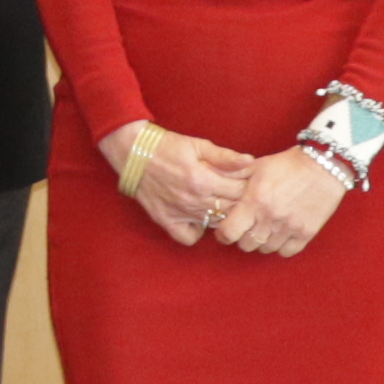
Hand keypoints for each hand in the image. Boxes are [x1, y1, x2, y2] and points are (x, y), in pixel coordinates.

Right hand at [105, 121, 250, 244]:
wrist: (134, 153)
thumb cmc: (168, 146)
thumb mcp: (198, 145)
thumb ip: (225, 156)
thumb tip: (250, 162)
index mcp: (203, 180)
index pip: (240, 192)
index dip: (249, 187)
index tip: (250, 182)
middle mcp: (193, 201)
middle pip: (231, 210)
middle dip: (241, 203)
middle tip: (241, 195)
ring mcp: (180, 214)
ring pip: (215, 224)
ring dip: (223, 215)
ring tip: (222, 203)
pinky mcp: (166, 221)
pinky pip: (189, 238)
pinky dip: (198, 231)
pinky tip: (200, 218)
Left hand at [216, 147, 347, 256]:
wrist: (324, 165)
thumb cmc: (288, 164)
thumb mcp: (257, 166)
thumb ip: (233, 175)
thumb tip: (210, 177)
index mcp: (255, 201)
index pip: (229, 232)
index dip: (223, 234)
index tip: (225, 230)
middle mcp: (270, 218)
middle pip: (246, 245)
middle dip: (242, 238)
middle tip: (246, 228)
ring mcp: (289, 227)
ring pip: (266, 249)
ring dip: (262, 242)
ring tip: (265, 228)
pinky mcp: (307, 233)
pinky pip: (286, 252)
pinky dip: (282, 246)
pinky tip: (281, 234)